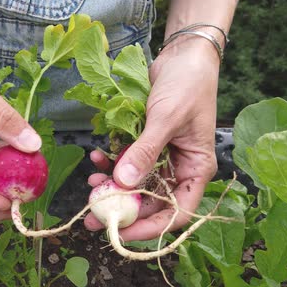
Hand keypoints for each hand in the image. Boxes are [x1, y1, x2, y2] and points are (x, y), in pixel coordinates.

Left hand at [84, 39, 219, 240]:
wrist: (184, 56)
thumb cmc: (187, 85)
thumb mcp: (166, 119)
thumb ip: (145, 151)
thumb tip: (123, 183)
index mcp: (196, 170)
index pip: (177, 212)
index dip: (150, 227)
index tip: (121, 231)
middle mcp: (180, 168)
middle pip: (152, 202)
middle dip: (123, 208)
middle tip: (92, 215)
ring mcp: (162, 157)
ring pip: (136, 184)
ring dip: (113, 186)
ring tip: (90, 182)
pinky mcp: (147, 144)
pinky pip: (127, 162)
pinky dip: (111, 161)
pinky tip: (96, 156)